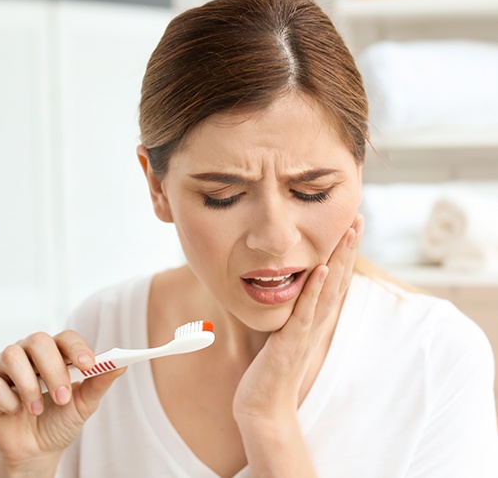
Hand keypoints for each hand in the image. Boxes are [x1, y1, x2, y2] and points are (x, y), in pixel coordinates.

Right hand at [0, 330, 124, 471]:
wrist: (35, 450)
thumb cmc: (61, 419)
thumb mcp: (85, 403)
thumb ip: (100, 382)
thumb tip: (122, 364)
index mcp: (57, 352)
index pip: (66, 337)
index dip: (77, 348)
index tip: (89, 365)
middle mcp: (31, 352)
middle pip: (39, 341)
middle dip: (53, 370)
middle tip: (62, 397)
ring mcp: (6, 365)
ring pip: (13, 355)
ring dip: (29, 385)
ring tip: (37, 409)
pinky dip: (5, 397)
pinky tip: (15, 411)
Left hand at [233, 214, 363, 422]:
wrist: (265, 404)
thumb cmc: (275, 367)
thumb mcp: (289, 331)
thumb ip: (298, 310)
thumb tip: (299, 290)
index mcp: (316, 316)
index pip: (336, 277)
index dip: (345, 251)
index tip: (351, 224)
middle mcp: (317, 320)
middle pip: (339, 277)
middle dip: (348, 247)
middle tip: (358, 217)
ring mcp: (307, 330)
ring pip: (329, 289)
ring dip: (339, 259)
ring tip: (349, 232)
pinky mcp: (291, 341)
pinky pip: (305, 311)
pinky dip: (316, 289)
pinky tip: (322, 268)